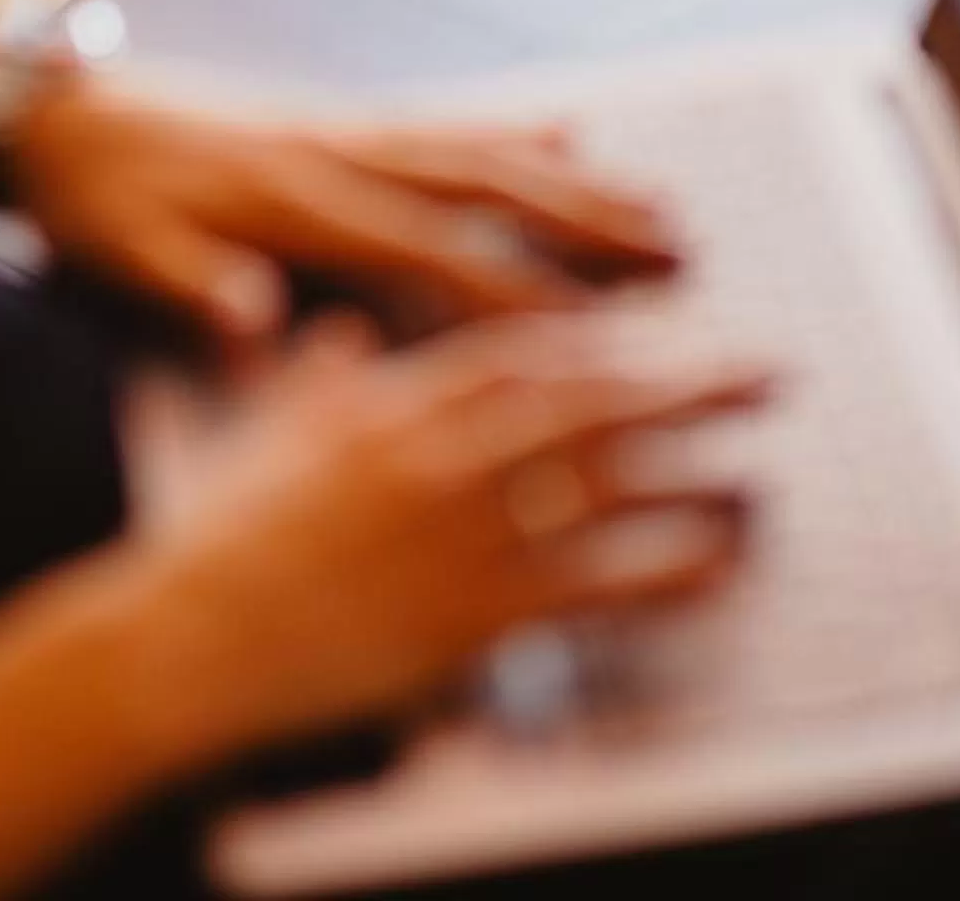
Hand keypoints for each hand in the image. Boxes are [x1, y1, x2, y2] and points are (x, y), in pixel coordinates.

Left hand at [7, 74, 677, 349]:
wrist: (38, 103)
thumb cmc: (79, 196)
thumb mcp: (117, 254)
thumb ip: (191, 288)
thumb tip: (252, 325)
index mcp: (290, 202)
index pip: (424, 257)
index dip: (512, 297)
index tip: (597, 337)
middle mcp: (334, 153)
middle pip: (484, 191)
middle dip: (586, 225)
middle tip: (681, 251)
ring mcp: (338, 127)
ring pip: (479, 153)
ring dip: (573, 180)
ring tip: (660, 203)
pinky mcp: (327, 117)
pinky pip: (440, 123)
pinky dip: (509, 129)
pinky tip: (565, 133)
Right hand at [120, 313, 770, 758]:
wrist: (195, 633)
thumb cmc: (228, 539)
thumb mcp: (274, 434)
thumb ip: (322, 378)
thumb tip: (341, 331)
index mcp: (394, 404)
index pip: (520, 351)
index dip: (602, 337)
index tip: (659, 327)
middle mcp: (442, 455)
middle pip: (591, 403)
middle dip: (686, 383)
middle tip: (764, 371)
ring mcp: (463, 531)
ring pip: (607, 486)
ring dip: (694, 472)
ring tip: (759, 471)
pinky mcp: (475, 610)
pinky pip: (597, 584)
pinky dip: (666, 571)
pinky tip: (718, 566)